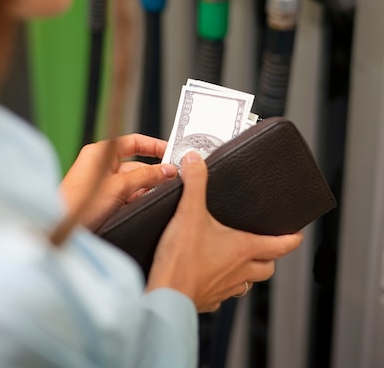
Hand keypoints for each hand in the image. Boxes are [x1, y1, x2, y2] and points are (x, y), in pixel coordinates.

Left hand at [60, 134, 176, 230]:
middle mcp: (101, 165)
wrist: (60, 231)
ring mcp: (102, 184)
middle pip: (136, 164)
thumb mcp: (119, 187)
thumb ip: (146, 176)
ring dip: (146, 188)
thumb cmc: (77, 204)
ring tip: (162, 193)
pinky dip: (137, 199)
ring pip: (133, 182)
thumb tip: (166, 170)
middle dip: (153, 173)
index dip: (153, 145)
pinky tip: (148, 205)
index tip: (171, 151)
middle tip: (173, 178)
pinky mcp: (103, 201)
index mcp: (100, 153)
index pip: (133, 142)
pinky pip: (126, 196)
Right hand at [147, 152, 302, 311]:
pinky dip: (222, 286)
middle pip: (267, 267)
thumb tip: (195, 162)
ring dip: (247, 272)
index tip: (297, 236)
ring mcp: (224, 289)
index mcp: (243, 249)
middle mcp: (239, 271)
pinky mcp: (207, 300)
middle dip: (269, 257)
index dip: (290, 239)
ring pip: (247, 283)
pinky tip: (210, 276)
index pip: (279, 246)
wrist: (165, 296)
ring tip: (239, 261)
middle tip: (267, 247)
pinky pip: (222, 295)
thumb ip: (195, 184)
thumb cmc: (182, 260)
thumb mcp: (189, 212)